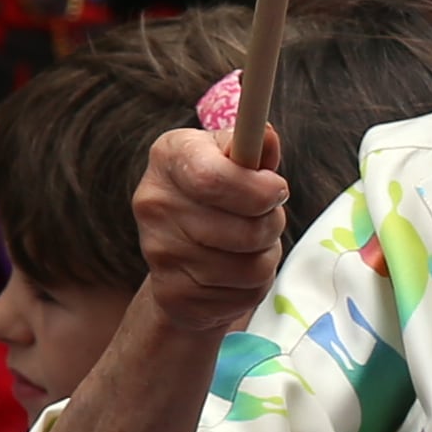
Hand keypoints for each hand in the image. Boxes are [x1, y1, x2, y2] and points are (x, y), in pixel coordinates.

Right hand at [129, 122, 294, 333]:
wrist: (179, 254)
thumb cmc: (217, 196)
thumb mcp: (233, 160)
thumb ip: (254, 148)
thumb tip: (266, 136)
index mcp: (169, 157)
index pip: (212, 179)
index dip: (257, 190)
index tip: (277, 190)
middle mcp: (154, 203)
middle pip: (243, 229)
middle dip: (272, 225)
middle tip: (267, 219)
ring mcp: (159, 253)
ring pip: (249, 267)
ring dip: (265, 256)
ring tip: (251, 245)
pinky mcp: (173, 296)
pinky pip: (242, 295)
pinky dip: (253, 285)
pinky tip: (235, 272)